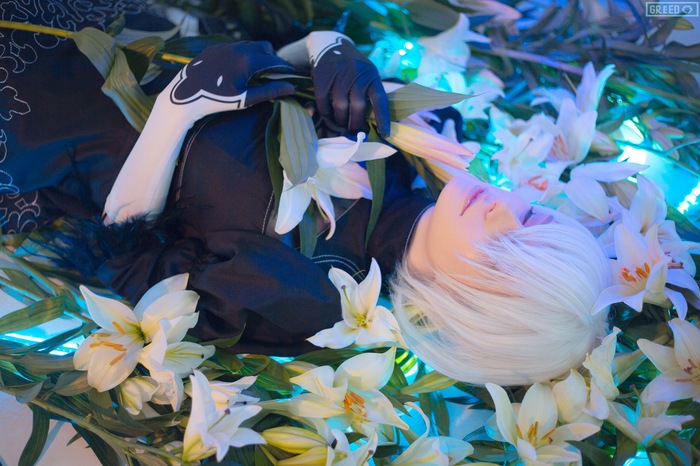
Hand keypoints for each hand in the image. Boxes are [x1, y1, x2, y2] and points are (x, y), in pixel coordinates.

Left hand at [165, 41, 296, 120]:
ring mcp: (224, 46)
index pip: (275, 61)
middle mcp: (237, 48)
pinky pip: (234, 47)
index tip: (293, 76)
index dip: (286, 68)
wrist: (185, 96)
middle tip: (275, 74)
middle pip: (265, 47)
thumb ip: (270, 91)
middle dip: (273, 59)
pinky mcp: (214, 48)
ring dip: (258, 56)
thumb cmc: (216, 101)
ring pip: (249, 45)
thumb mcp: (245, 99)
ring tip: (258, 73)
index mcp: (247, 60)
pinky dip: (242, 56)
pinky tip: (238, 70)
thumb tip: (292, 88)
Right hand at [310, 37, 389, 137]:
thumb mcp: (365, 74)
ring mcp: (339, 73)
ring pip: (340, 107)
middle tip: (354, 133)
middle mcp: (357, 73)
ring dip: (340, 120)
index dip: (383, 118)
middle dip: (356, 124)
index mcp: (372, 74)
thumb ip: (369, 94)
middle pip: (358, 107)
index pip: (380, 99)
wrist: (329, 45)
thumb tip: (373, 124)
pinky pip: (323, 102)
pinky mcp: (323, 75)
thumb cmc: (351, 68)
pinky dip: (325, 112)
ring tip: (341, 124)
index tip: (385, 134)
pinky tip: (328, 115)